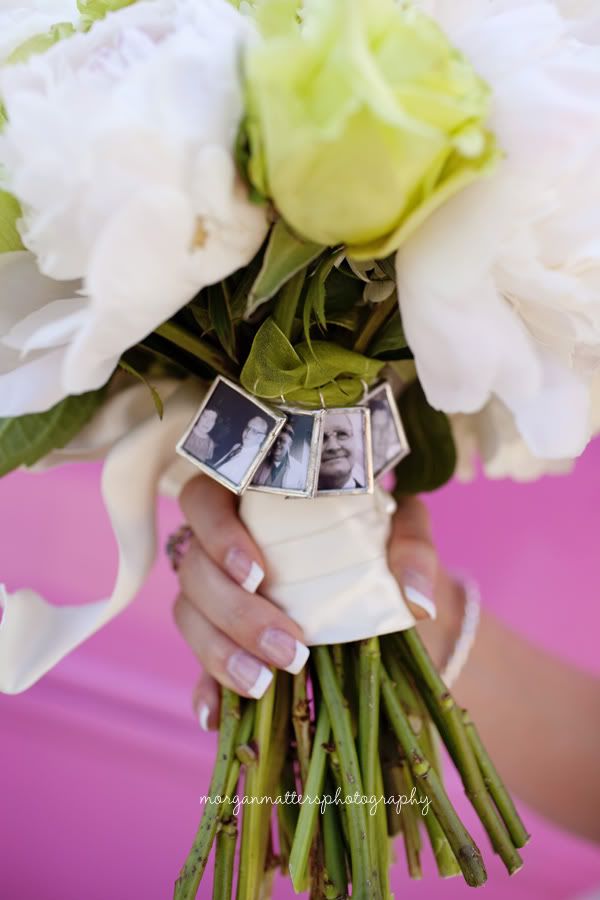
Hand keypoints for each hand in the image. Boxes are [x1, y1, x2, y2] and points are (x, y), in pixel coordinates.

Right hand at [173, 477, 458, 729]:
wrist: (391, 603)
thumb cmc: (386, 550)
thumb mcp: (404, 536)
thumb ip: (411, 550)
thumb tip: (416, 599)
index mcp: (255, 502)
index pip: (207, 502)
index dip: (218, 535)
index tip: (258, 573)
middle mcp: (223, 546)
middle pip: (194, 569)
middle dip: (235, 612)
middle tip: (289, 647)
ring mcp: (217, 596)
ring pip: (189, 616)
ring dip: (219, 652)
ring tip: (263, 683)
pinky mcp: (224, 643)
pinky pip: (199, 667)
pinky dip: (206, 691)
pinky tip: (216, 715)